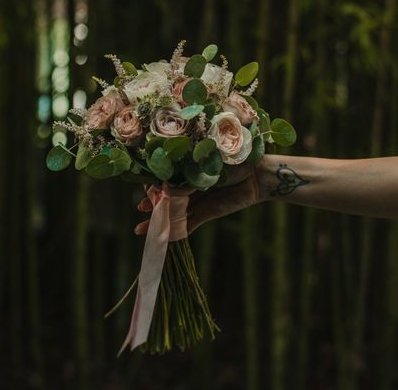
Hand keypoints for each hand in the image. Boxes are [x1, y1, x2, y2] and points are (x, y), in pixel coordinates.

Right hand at [133, 160, 264, 234]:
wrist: (256, 175)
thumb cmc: (233, 160)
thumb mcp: (207, 164)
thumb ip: (188, 175)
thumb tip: (167, 184)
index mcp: (188, 172)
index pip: (164, 180)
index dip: (152, 185)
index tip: (144, 187)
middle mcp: (189, 188)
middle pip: (165, 199)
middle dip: (152, 204)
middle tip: (141, 208)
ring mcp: (196, 203)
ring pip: (173, 215)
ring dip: (158, 222)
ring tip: (141, 229)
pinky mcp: (205, 214)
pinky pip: (187, 226)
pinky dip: (174, 232)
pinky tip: (161, 237)